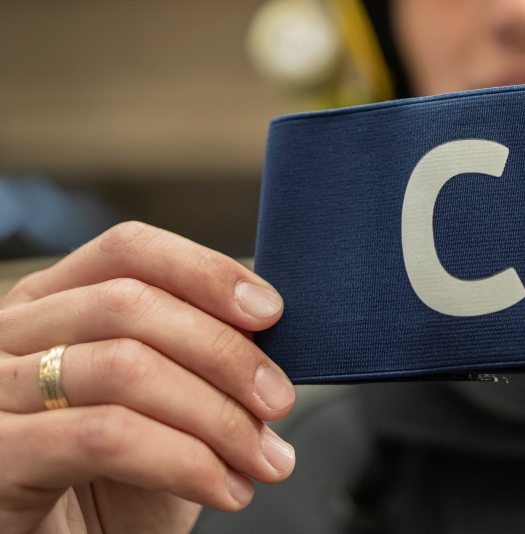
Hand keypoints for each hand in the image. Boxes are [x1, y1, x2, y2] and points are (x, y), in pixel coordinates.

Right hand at [0, 222, 296, 533]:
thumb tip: (265, 320)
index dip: (206, 272)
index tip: (270, 313)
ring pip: (125, 366)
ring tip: (263, 458)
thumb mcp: (167, 407)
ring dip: (217, 415)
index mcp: (52, 306)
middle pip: (131, 304)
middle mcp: (8, 337)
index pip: (129, 252)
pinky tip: (225, 488)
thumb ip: (196, 355)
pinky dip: (184, 461)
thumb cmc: (119, 491)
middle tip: (279, 403)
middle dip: (225, 354)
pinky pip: (104, 436)